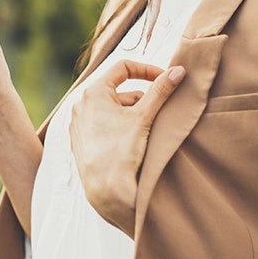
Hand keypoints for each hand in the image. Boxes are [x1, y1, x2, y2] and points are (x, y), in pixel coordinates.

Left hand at [69, 60, 185, 235]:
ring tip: (148, 132)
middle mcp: (81, 104)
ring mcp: (78, 124)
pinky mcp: (80, 141)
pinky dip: (120, 128)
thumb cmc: (122, 152)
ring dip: (132, 115)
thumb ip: (161, 91)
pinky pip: (104, 125)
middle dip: (142, 99)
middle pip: (120, 90)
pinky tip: (132, 143)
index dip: (147, 70)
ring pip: (113, 109)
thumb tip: (178, 71)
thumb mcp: (144, 117)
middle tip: (161, 112)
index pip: (124, 67)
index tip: (165, 80)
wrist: (106, 191)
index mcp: (93, 92)